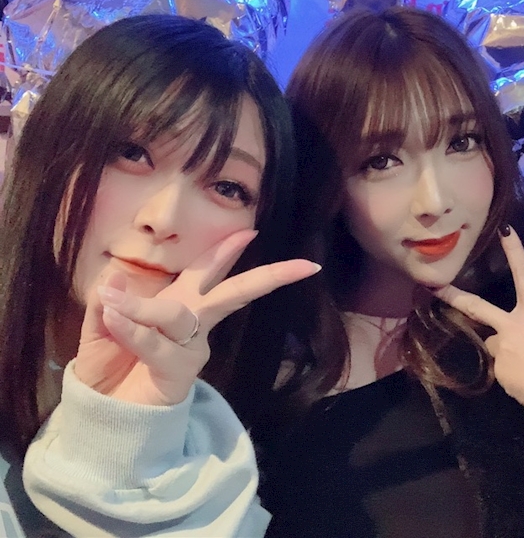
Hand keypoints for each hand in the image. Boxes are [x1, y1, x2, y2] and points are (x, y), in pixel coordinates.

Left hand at [74, 229, 320, 405]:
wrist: (103, 413)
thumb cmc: (109, 366)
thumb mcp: (101, 325)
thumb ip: (108, 299)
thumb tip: (114, 276)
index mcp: (179, 304)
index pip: (208, 272)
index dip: (227, 251)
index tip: (250, 231)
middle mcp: (192, 323)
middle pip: (233, 294)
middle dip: (266, 278)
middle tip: (302, 266)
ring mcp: (189, 349)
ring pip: (178, 317)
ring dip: (146, 308)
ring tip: (113, 302)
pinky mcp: (177, 374)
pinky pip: (155, 347)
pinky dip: (133, 330)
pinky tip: (113, 317)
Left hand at [434, 225, 523, 454]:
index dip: (514, 250)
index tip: (504, 230)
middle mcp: (513, 328)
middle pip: (477, 308)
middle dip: (454, 297)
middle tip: (435, 288)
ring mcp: (502, 353)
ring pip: (496, 346)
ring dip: (508, 350)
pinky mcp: (500, 376)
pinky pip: (504, 369)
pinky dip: (516, 374)